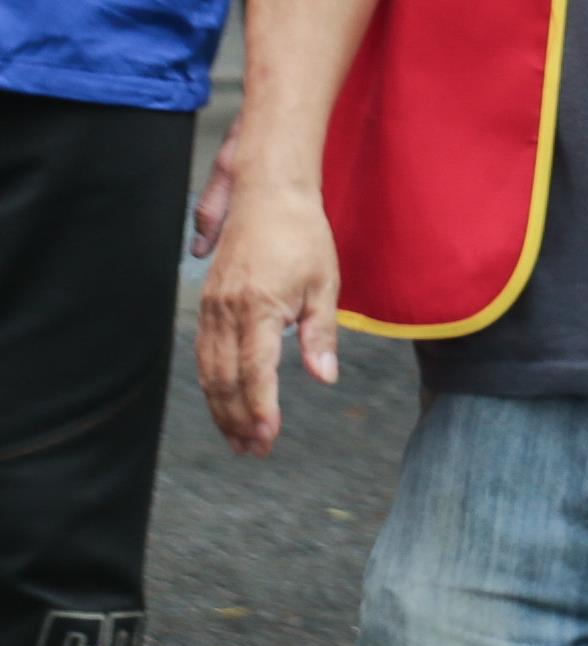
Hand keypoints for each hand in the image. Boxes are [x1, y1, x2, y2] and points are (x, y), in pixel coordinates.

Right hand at [195, 164, 340, 453]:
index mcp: (258, 308)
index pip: (255, 373)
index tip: (268, 438)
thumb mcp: (324, 282)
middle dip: (237, 420)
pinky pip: (204, 354)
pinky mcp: (206, 304)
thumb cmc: (303, 236)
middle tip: (253, 450)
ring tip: (237, 437)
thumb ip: (320, 333)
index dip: (260, 410)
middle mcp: (226, 312)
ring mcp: (210, 309)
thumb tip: (323, 377)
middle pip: (224, 381)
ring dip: (221, 408)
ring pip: (208, 372)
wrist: (268, 195)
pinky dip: (212, 384)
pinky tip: (224, 401)